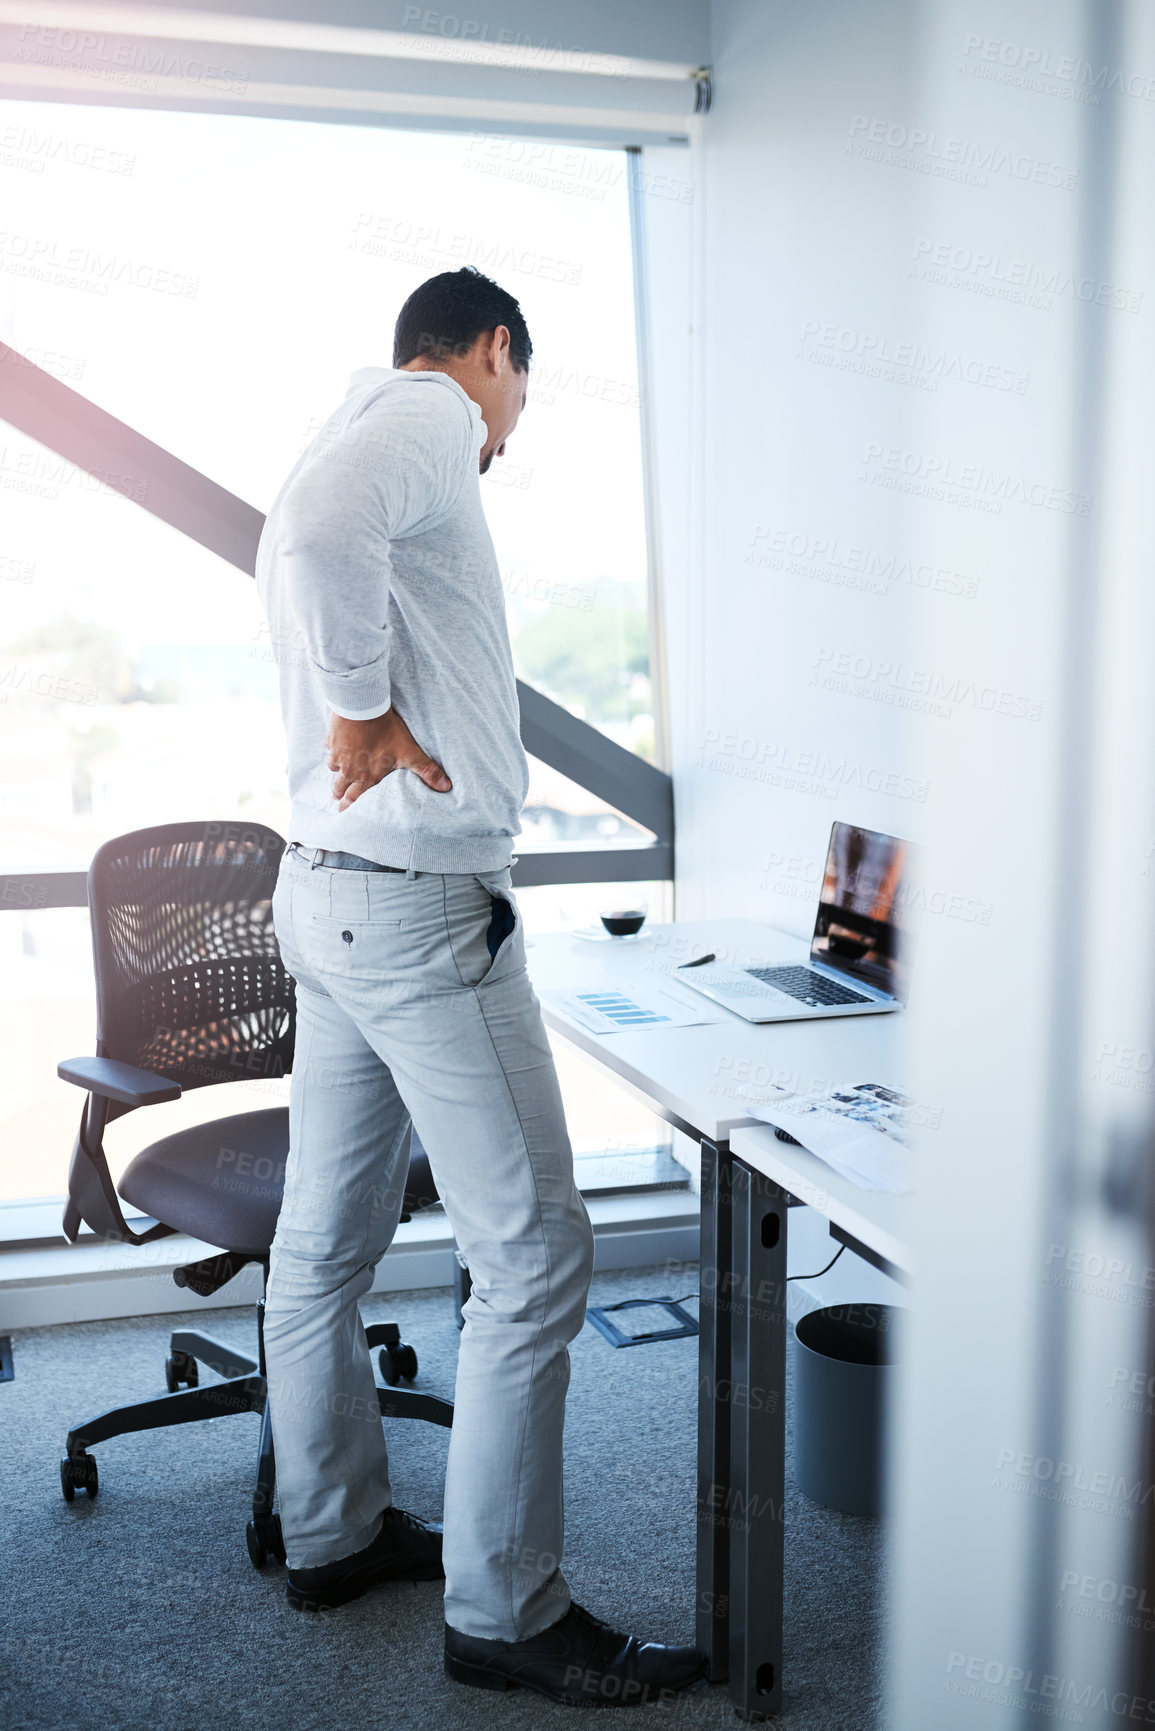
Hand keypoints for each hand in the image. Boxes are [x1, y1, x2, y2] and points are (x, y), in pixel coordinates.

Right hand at [326, 708, 451, 809]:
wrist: (363, 707)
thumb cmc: (386, 731)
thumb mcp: (409, 752)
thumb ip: (426, 771)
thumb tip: (446, 787)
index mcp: (367, 777)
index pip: (354, 798)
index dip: (349, 805)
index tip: (344, 811)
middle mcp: (350, 770)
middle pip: (339, 788)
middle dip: (339, 794)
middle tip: (338, 798)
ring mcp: (338, 754)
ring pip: (332, 768)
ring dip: (336, 771)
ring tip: (339, 771)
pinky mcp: (332, 739)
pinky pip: (330, 749)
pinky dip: (333, 749)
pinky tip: (337, 746)